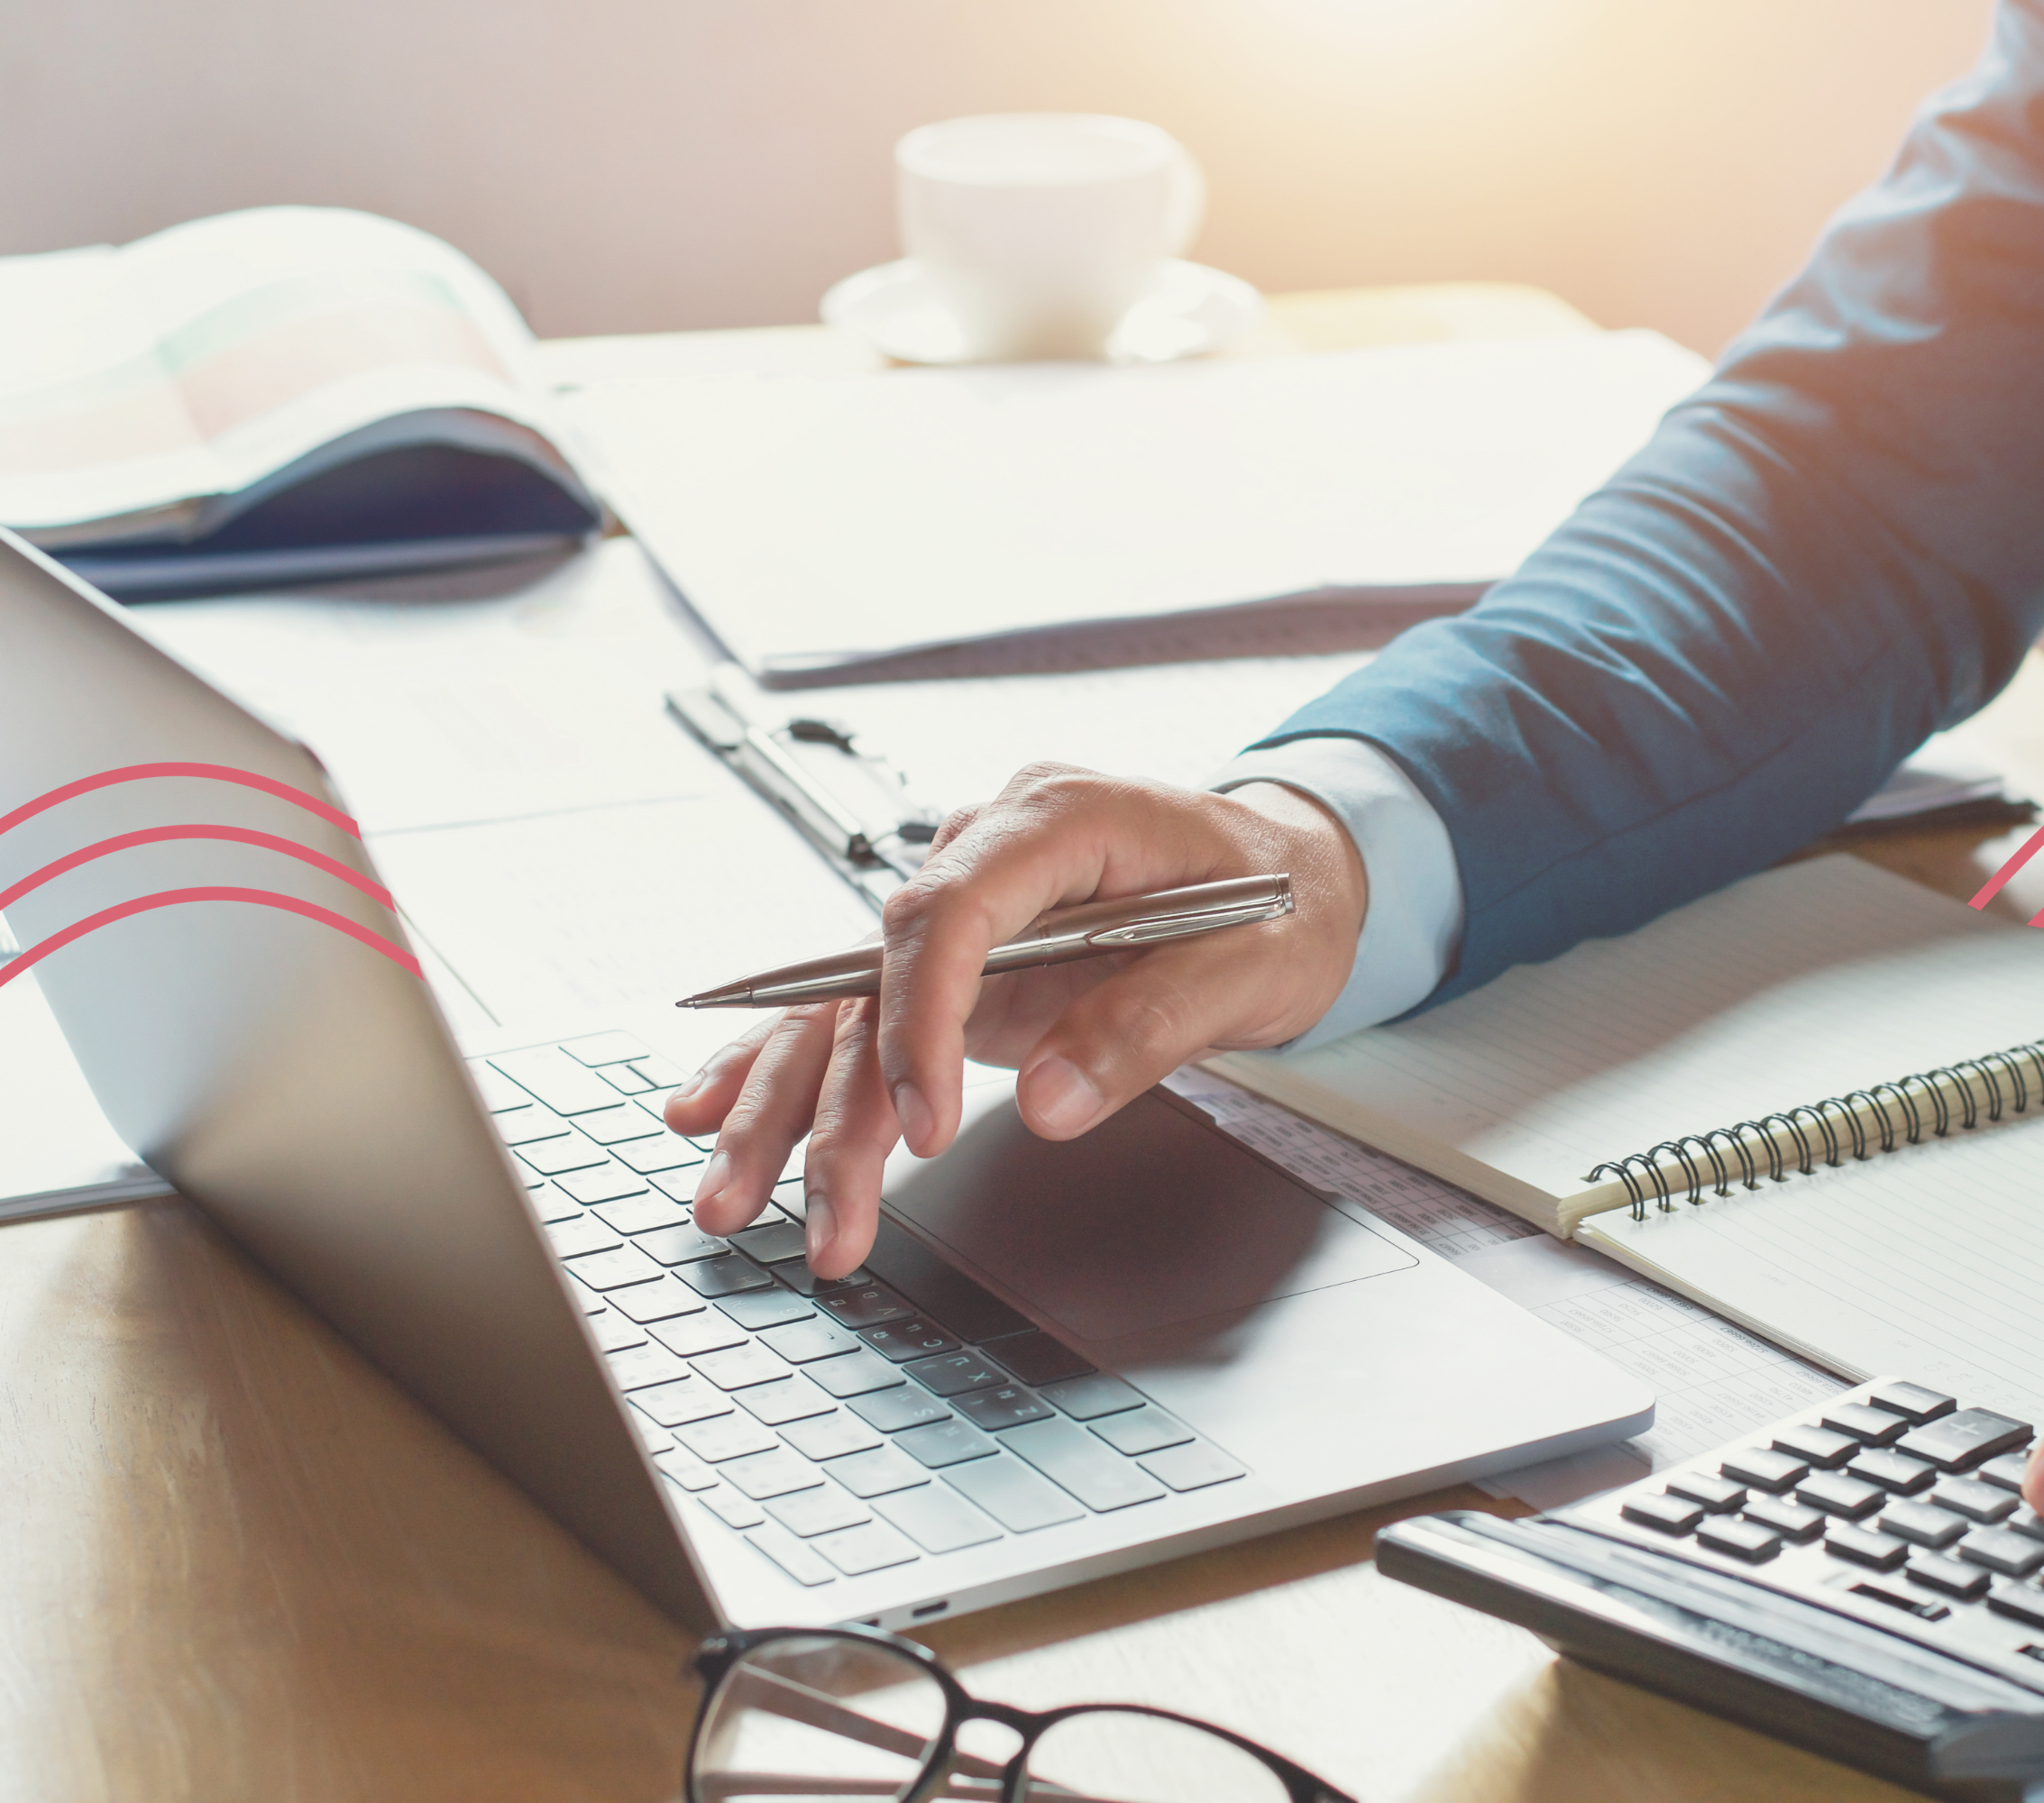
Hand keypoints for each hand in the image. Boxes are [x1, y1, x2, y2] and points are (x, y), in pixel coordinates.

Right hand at [660, 765, 1366, 1279]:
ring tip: (732, 1201)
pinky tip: (713, 1112)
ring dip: (786, 1107)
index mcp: (1060, 819)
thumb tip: (1046, 1102)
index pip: (949, 911)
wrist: (1295, 871)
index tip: (920, 1122)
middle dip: (827, 1098)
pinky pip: (856, 1013)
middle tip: (815, 1210)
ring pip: (846, 1006)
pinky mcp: (959, 963)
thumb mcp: (1254, 963)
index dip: (919, 1018)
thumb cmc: (1282, 899)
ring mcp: (968, 908)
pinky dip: (788, 1068)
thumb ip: (1148, 1025)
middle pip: (874, 972)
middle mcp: (991, 852)